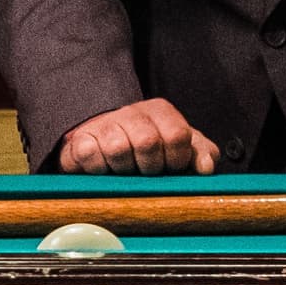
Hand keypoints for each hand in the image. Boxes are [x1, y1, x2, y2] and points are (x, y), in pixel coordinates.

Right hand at [55, 99, 215, 175]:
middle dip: (150, 167)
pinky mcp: (79, 140)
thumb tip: (206, 167)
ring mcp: (104, 125)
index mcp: (160, 111)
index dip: (176, 160)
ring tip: (125, 172)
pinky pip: (90, 155)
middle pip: (147, 142)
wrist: (102, 147)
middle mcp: (132, 112)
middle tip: (146, 173)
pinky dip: (99, 169)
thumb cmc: (147, 152)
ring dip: (124, 170)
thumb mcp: (179, 150)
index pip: (177, 135)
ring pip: (118, 149)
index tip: (170, 168)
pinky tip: (104, 170)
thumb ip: (199, 154)